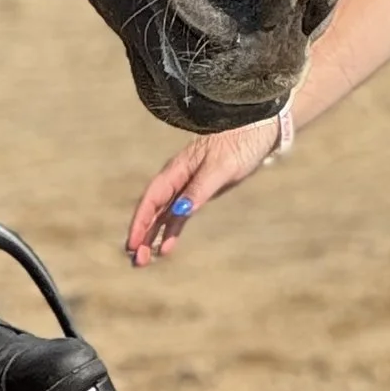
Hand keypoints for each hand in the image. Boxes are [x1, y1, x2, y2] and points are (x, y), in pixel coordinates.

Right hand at [125, 118, 285, 264]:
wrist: (257, 129)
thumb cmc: (239, 144)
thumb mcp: (220, 169)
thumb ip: (198, 190)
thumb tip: (178, 213)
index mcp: (176, 170)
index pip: (151, 199)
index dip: (140, 222)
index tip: (132, 244)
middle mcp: (177, 178)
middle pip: (152, 209)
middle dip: (142, 234)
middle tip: (137, 261)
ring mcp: (187, 186)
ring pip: (163, 215)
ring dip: (153, 237)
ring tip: (144, 260)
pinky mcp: (199, 192)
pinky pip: (178, 215)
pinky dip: (170, 231)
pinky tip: (166, 248)